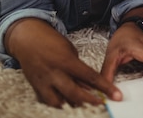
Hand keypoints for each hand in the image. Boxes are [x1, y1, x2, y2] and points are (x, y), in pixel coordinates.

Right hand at [5, 18, 119, 107]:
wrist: (27, 39)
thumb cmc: (50, 41)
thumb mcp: (70, 50)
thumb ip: (78, 68)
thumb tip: (88, 85)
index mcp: (66, 61)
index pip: (90, 77)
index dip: (105, 88)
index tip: (115, 95)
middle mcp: (55, 74)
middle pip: (74, 94)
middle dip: (90, 101)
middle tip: (101, 104)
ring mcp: (43, 82)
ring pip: (59, 102)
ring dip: (72, 105)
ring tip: (83, 104)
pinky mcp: (35, 87)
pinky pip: (47, 101)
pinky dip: (57, 103)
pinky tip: (65, 102)